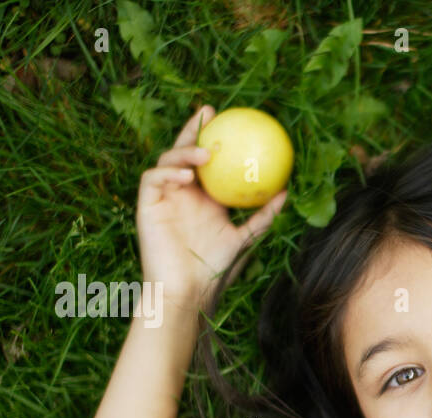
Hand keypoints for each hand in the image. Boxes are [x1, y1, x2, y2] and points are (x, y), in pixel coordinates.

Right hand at [134, 104, 287, 314]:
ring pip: (168, 160)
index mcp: (203, 197)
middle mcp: (181, 192)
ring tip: (206, 155)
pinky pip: (152, 179)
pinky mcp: (146, 205)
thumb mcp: (244, 238)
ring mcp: (163, 196)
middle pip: (185, 152)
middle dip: (194, 129)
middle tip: (209, 112)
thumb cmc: (214, 269)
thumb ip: (262, 216)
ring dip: (185, 153)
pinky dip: (167, 173)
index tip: (232, 119)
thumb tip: (285, 192)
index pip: (208, 161)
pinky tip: (187, 177)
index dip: (216, 138)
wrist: (186, 291)